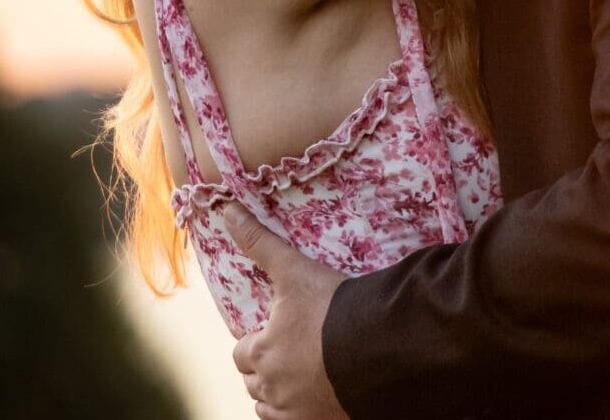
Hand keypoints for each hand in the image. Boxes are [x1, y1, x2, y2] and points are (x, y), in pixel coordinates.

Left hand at [224, 208, 350, 419]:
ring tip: (303, 374)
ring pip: (271, 406)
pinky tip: (317, 394)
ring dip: (279, 393)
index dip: (256, 341)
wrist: (383, 344)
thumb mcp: (296, 271)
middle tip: (294, 351)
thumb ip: (261, 243)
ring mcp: (296, 409)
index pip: (241, 352)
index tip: (276, 332)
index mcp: (260, 352)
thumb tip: (226, 210)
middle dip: (266, 368)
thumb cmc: (336, 307)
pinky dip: (300, 411)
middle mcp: (272, 386)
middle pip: (254, 382)